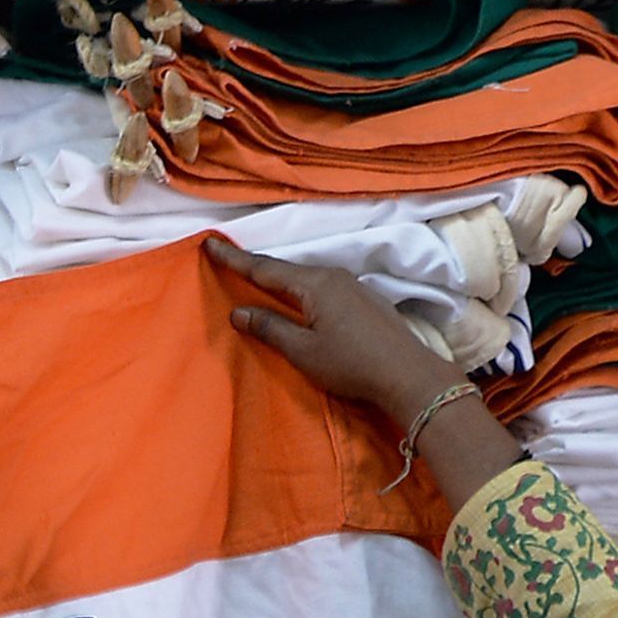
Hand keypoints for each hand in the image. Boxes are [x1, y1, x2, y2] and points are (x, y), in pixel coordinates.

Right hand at [205, 237, 456, 420]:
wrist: (407, 374)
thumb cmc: (351, 363)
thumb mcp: (303, 351)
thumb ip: (270, 328)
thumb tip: (239, 312)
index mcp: (314, 284)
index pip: (264, 269)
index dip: (235, 258)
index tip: (210, 243)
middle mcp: (333, 276)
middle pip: (286, 270)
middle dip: (257, 267)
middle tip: (229, 260)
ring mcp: (353, 286)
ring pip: (307, 279)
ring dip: (282, 281)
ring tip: (259, 281)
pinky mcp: (365, 301)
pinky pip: (323, 289)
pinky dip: (303, 292)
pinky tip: (300, 301)